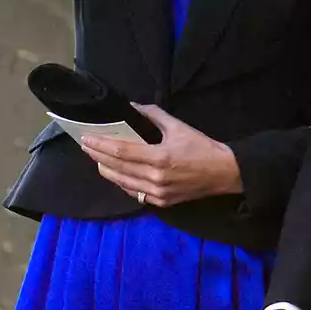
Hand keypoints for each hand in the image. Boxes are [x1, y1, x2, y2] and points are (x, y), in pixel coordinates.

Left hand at [82, 105, 242, 206]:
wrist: (224, 173)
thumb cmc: (203, 148)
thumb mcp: (179, 127)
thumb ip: (153, 116)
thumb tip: (132, 106)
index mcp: (159, 158)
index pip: (121, 151)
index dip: (100, 145)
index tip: (86, 138)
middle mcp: (155, 178)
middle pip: (117, 167)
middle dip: (98, 156)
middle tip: (85, 146)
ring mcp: (157, 193)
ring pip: (123, 183)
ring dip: (106, 171)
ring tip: (95, 160)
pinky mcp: (162, 202)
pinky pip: (134, 193)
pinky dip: (122, 183)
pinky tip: (114, 175)